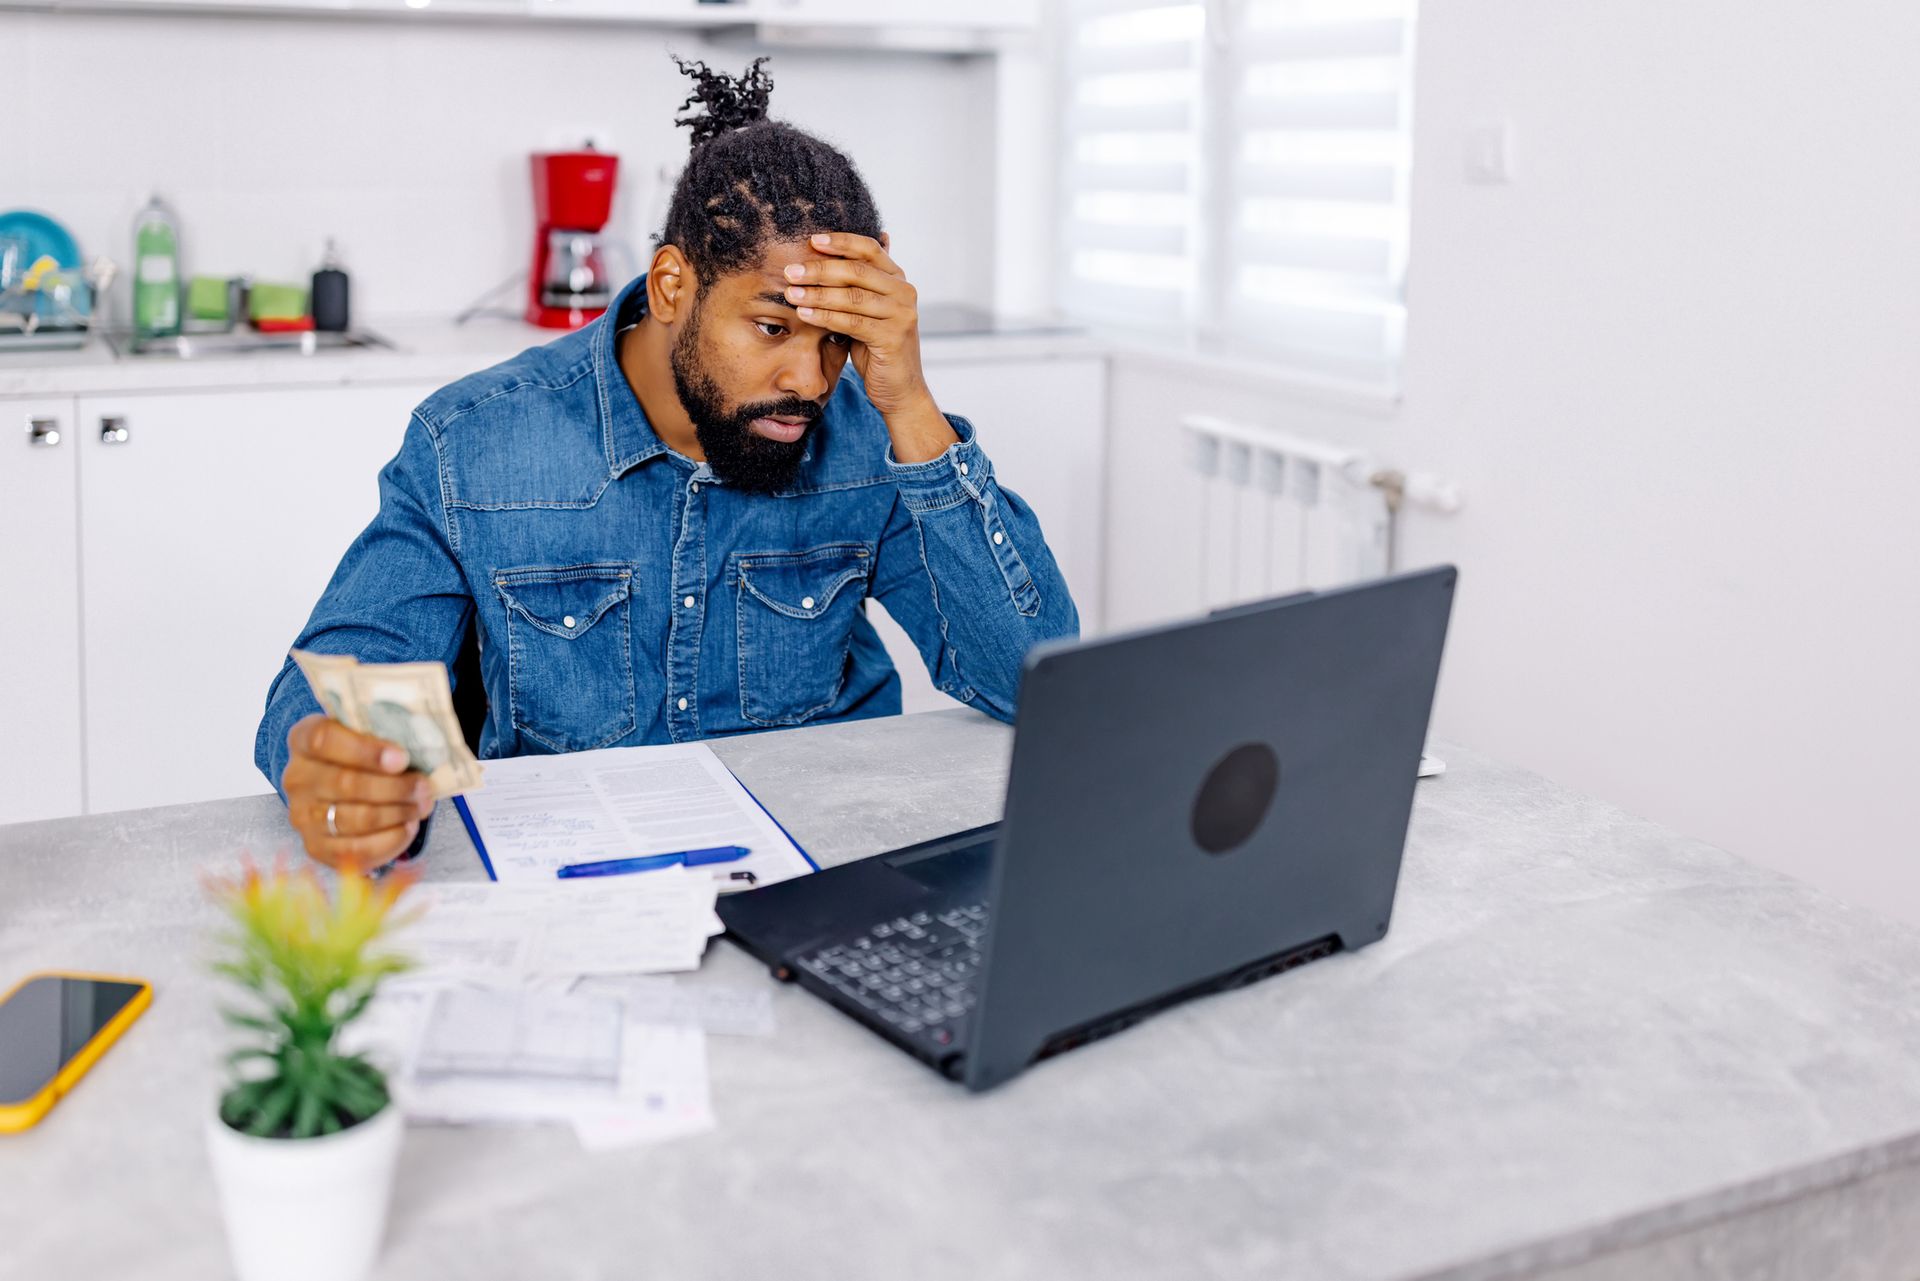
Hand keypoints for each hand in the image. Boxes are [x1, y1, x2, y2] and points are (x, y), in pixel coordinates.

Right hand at [281, 714, 435, 871]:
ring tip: (422, 805)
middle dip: (394, 788)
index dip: (365, 751)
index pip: (324, 740)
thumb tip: (418, 751)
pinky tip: (408, 826)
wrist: (344, 784)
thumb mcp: (368, 733)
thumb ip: (384, 735)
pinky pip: (356, 850)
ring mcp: (302, 815)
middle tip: (424, 787)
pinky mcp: (315, 847)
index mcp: (303, 739)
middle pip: (345, 784)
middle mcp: (296, 778)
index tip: (402, 759)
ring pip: (353, 819)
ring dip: (396, 814)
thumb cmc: (363, 754)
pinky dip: (390, 840)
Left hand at [784, 232, 955, 460]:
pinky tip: (804, 313)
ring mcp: (901, 314)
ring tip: (790, 292)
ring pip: (852, 296)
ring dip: (817, 293)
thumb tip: (826, 252)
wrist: (899, 389)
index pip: (869, 249)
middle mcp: (904, 292)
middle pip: (857, 270)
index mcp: (897, 279)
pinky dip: (825, 316)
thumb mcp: (865, 311)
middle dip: (820, 269)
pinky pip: (852, 322)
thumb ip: (854, 285)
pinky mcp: (893, 337)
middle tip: (790, 271)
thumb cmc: (876, 348)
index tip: (811, 240)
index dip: (840, 241)